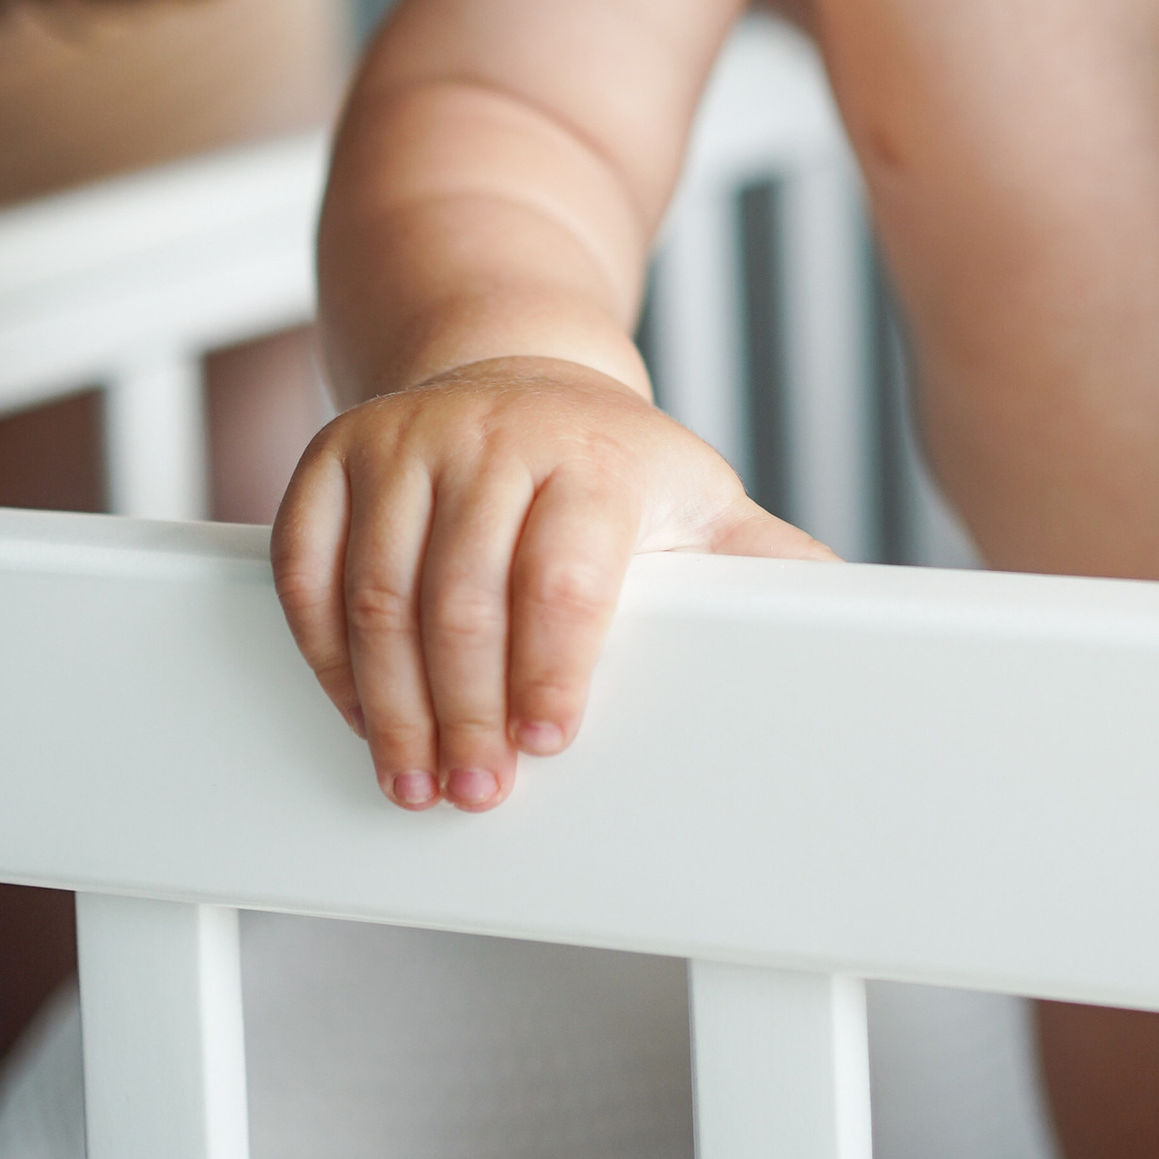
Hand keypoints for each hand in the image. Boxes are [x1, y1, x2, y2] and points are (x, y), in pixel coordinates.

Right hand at [271, 357, 825, 813]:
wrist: (512, 366)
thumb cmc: (611, 462)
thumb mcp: (697, 498)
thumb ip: (763, 565)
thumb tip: (853, 626)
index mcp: (592, 453)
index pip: (564, 571)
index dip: (554, 667)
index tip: (551, 739)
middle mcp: (490, 435)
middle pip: (460, 597)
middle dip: (465, 711)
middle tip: (477, 792)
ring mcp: (402, 442)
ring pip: (374, 590)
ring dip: (389, 703)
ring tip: (414, 779)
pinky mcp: (333, 455)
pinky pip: (304, 566)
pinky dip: (323, 653)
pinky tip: (360, 712)